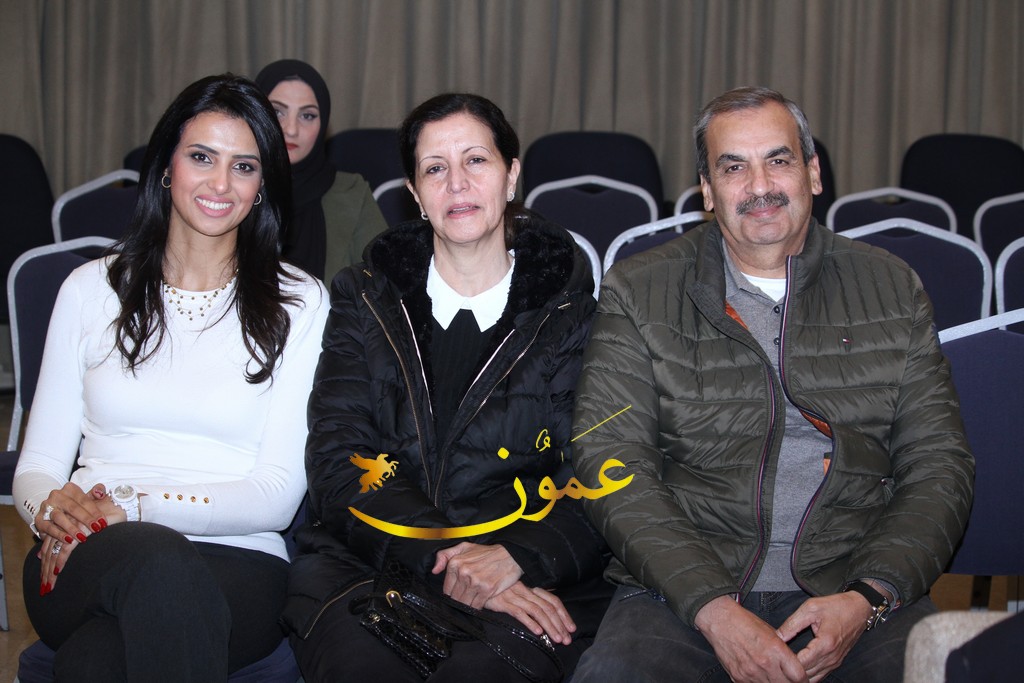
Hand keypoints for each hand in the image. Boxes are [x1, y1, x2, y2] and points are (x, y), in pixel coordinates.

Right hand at [34, 483, 109, 548]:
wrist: (53, 512)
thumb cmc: (76, 506)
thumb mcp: (87, 498)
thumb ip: (97, 492)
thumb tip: (100, 493)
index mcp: (70, 489)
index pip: (84, 500)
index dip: (95, 511)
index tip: (103, 522)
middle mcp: (57, 496)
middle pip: (73, 508)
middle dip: (86, 519)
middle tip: (96, 529)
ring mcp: (46, 507)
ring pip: (59, 517)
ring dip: (72, 528)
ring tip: (83, 537)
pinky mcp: (39, 520)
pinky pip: (49, 528)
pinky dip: (59, 535)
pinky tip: (69, 541)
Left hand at [37, 486, 123, 593]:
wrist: (119, 507)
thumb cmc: (105, 518)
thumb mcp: (84, 530)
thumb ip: (64, 540)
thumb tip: (40, 555)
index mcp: (63, 524)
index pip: (50, 545)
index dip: (46, 562)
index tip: (45, 577)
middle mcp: (64, 524)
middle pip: (50, 550)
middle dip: (46, 570)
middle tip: (45, 588)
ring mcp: (71, 526)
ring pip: (55, 551)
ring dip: (51, 570)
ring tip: (50, 585)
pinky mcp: (80, 530)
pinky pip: (67, 547)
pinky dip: (61, 560)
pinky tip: (58, 571)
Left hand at [432, 542, 522, 607]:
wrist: (510, 555)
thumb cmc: (487, 553)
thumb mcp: (464, 547)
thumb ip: (445, 556)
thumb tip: (434, 570)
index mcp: (455, 563)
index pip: (446, 589)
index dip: (452, 593)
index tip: (458, 593)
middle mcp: (464, 572)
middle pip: (454, 598)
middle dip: (459, 600)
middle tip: (466, 598)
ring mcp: (475, 582)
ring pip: (464, 603)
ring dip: (468, 605)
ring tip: (473, 600)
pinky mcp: (486, 589)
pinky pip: (476, 606)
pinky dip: (477, 606)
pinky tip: (480, 601)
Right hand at [484, 581, 575, 644]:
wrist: (479, 584)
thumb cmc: (499, 590)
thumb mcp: (517, 592)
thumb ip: (531, 599)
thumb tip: (548, 610)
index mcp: (531, 589)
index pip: (552, 600)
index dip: (564, 614)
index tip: (571, 628)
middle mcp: (526, 592)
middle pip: (548, 607)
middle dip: (560, 624)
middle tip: (567, 639)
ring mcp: (515, 597)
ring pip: (537, 611)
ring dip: (549, 626)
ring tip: (556, 638)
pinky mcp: (503, 603)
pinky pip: (519, 613)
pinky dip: (530, 622)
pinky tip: (538, 631)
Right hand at [694, 595, 808, 682]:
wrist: (720, 621)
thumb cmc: (745, 622)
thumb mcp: (771, 632)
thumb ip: (782, 651)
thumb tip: (792, 664)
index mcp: (776, 650)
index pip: (799, 676)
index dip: (804, 680)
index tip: (802, 679)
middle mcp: (764, 664)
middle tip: (790, 679)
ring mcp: (751, 673)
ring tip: (774, 676)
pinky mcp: (738, 677)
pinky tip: (760, 676)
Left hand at [776, 592, 871, 681]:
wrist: (860, 609)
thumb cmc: (836, 606)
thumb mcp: (810, 608)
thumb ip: (792, 624)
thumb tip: (777, 637)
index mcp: (825, 644)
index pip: (801, 663)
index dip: (785, 661)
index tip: (776, 653)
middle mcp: (832, 657)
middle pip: (806, 674)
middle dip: (790, 669)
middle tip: (778, 660)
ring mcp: (835, 662)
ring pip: (813, 678)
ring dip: (799, 674)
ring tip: (786, 664)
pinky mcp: (836, 662)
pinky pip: (820, 675)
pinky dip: (809, 674)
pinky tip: (798, 667)